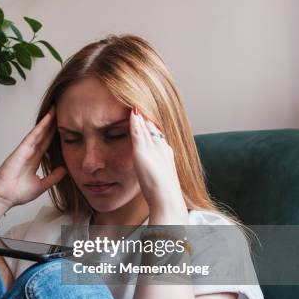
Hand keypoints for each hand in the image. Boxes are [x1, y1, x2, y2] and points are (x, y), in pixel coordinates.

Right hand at [0, 107, 67, 210]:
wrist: (4, 198)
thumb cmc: (17, 193)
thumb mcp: (41, 185)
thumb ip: (53, 177)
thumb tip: (65, 169)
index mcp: (34, 161)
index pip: (47, 144)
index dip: (54, 134)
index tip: (64, 125)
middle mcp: (30, 153)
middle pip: (43, 135)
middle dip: (52, 124)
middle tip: (61, 111)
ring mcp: (24, 151)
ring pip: (38, 133)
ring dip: (47, 121)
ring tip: (55, 109)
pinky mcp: (20, 151)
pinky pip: (32, 137)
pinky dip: (39, 128)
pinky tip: (47, 119)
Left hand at [129, 107, 187, 221]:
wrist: (167, 198)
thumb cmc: (162, 193)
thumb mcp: (158, 177)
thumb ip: (154, 170)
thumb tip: (151, 171)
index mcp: (165, 152)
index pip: (157, 133)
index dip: (150, 124)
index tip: (144, 114)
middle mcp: (161, 147)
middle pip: (153, 126)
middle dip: (146, 115)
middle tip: (138, 100)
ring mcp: (154, 148)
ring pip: (146, 126)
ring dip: (140, 114)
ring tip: (133, 101)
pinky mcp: (144, 152)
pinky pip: (139, 132)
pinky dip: (135, 121)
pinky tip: (131, 112)